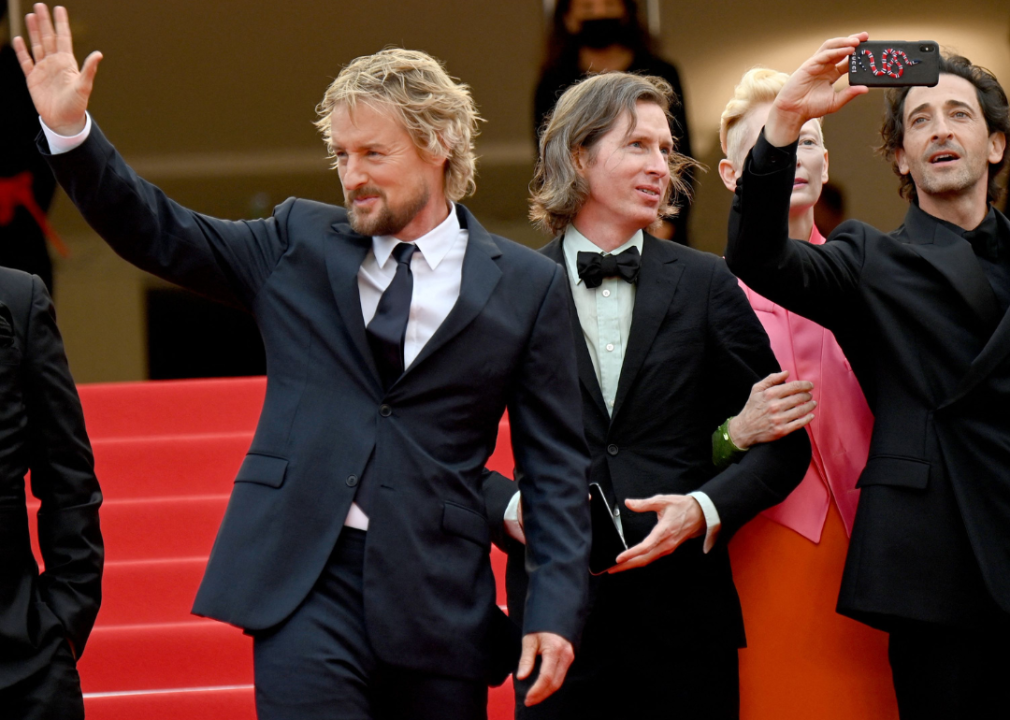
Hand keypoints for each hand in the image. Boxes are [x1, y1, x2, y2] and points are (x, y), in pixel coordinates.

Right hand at [12, 4, 101, 135]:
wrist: (64, 121)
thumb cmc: (76, 106)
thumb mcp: (84, 86)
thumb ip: (89, 70)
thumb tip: (99, 54)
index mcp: (67, 63)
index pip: (64, 38)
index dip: (61, 23)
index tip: (59, 9)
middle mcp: (55, 63)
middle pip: (48, 37)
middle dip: (44, 22)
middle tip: (40, 5)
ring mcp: (43, 70)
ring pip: (37, 45)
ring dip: (33, 31)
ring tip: (30, 16)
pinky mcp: (33, 79)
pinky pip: (26, 61)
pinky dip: (22, 51)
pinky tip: (19, 39)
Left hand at [516, 632, 574, 706]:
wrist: (556, 613)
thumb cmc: (540, 625)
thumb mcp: (529, 639)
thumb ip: (526, 659)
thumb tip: (522, 677)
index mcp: (555, 650)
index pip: (546, 677)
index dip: (537, 690)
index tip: (527, 698)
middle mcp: (565, 656)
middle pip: (555, 683)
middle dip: (542, 695)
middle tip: (529, 701)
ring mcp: (569, 657)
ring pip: (559, 681)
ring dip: (547, 692)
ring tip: (533, 697)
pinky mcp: (569, 658)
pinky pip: (561, 676)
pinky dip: (551, 684)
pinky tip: (542, 687)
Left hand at [609, 494, 703, 572]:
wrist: (701, 514)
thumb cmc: (683, 507)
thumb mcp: (663, 501)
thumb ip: (644, 503)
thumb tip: (629, 503)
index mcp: (664, 531)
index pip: (645, 546)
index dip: (631, 554)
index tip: (619, 558)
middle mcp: (666, 543)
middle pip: (644, 558)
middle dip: (627, 565)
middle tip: (612, 569)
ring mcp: (668, 547)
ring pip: (648, 560)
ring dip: (633, 564)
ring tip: (618, 567)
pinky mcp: (668, 548)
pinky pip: (652, 557)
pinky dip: (641, 561)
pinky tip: (633, 561)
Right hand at [728, 370, 814, 448]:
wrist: (744, 429)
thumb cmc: (752, 407)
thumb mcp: (757, 389)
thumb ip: (771, 379)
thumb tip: (787, 372)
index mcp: (770, 394)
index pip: (794, 387)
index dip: (805, 385)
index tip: (810, 386)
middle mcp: (775, 406)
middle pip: (800, 398)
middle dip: (808, 395)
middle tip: (810, 396)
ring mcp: (779, 419)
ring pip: (801, 410)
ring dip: (810, 406)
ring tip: (813, 404)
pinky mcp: (782, 430)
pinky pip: (799, 424)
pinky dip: (808, 419)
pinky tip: (811, 415)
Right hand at [765, 33, 869, 146]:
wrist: (794, 112)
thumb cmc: (811, 108)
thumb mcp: (835, 102)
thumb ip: (849, 94)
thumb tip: (865, 89)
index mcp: (831, 74)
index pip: (847, 59)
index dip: (858, 54)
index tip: (870, 50)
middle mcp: (825, 67)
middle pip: (840, 48)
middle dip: (853, 41)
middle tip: (866, 37)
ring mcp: (817, 65)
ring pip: (832, 47)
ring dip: (845, 42)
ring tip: (858, 41)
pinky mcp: (809, 65)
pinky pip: (824, 54)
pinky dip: (837, 51)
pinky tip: (848, 50)